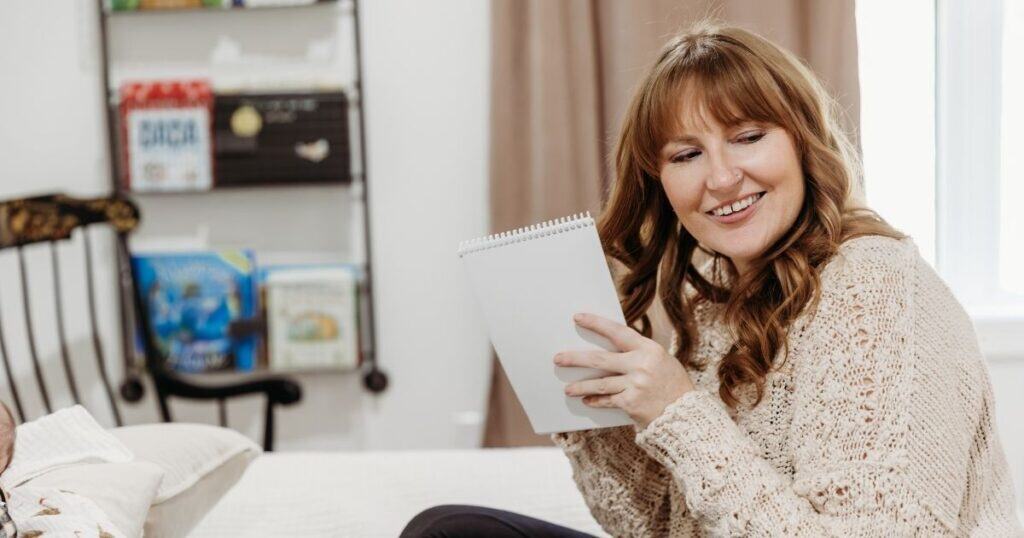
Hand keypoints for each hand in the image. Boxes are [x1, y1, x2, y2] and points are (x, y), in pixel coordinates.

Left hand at [554, 312, 695, 429]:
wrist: (688, 414)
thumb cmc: (673, 385)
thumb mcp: (661, 361)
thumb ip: (638, 354)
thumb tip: (609, 348)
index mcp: (649, 349)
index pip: (617, 332)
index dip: (596, 323)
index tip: (578, 317)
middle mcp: (641, 365)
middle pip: (600, 359)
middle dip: (576, 359)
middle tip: (558, 358)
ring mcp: (636, 384)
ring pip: (600, 383)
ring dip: (581, 386)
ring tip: (568, 389)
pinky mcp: (632, 403)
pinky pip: (608, 400)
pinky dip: (596, 400)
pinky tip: (586, 400)